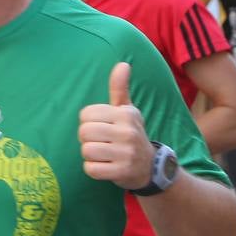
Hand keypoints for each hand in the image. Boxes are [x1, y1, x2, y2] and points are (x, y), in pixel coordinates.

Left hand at [79, 62, 154, 189]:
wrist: (150, 166)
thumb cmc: (131, 134)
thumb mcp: (128, 111)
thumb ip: (120, 88)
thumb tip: (123, 64)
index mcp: (126, 114)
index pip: (86, 114)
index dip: (88, 122)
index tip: (101, 127)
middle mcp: (128, 132)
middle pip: (84, 132)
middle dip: (87, 139)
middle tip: (100, 142)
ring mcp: (126, 153)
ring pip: (86, 151)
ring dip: (90, 155)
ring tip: (103, 154)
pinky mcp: (122, 172)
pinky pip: (91, 169)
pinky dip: (94, 169)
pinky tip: (105, 166)